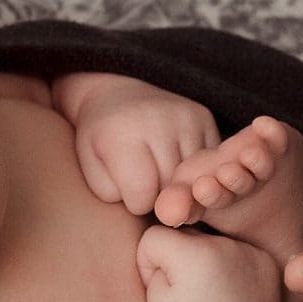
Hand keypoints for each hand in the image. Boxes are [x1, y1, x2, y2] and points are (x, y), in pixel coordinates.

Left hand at [64, 74, 220, 215]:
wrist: (114, 97)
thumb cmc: (100, 143)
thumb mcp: (93, 173)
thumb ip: (116, 196)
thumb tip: (162, 204)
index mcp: (121, 135)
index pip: (142, 198)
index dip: (135, 204)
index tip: (128, 190)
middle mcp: (157, 121)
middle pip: (172, 190)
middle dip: (159, 196)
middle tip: (144, 180)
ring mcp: (185, 117)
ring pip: (195, 179)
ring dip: (180, 185)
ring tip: (159, 170)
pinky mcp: (204, 117)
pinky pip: (209, 164)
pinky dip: (194, 171)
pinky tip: (175, 161)